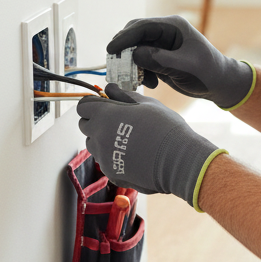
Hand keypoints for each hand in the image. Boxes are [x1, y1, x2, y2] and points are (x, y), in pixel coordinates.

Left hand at [77, 84, 225, 207]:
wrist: (177, 160)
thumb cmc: (165, 127)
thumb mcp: (147, 103)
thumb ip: (124, 95)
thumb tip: (109, 88)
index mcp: (105, 115)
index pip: (83, 107)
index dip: (93, 104)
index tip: (105, 104)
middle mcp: (99, 136)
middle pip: (85, 126)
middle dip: (96, 121)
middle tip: (117, 120)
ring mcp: (103, 157)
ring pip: (93, 145)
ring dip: (102, 139)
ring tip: (126, 138)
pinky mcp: (111, 172)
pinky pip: (104, 160)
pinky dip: (113, 156)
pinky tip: (132, 154)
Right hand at [106, 16, 254, 109]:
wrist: (219, 84)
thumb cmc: (207, 72)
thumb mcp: (184, 66)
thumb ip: (159, 59)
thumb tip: (135, 54)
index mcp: (173, 26)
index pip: (142, 27)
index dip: (124, 37)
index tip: (111, 50)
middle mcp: (165, 32)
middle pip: (135, 36)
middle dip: (125, 51)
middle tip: (117, 67)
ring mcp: (162, 45)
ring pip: (135, 50)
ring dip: (133, 65)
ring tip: (141, 80)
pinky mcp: (160, 57)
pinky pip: (141, 62)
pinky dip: (141, 72)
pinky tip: (151, 83)